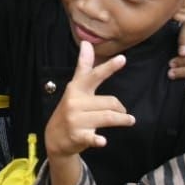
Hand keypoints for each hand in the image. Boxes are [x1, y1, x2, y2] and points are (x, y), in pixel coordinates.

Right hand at [44, 42, 132, 158]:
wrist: (55, 138)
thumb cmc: (70, 109)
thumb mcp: (75, 88)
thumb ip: (84, 67)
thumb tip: (87, 43)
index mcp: (76, 88)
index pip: (94, 75)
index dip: (109, 67)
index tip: (123, 58)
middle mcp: (75, 102)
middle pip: (109, 102)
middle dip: (121, 108)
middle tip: (125, 113)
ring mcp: (76, 120)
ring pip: (108, 117)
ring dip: (122, 120)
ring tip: (129, 121)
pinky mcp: (78, 136)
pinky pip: (93, 138)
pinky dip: (99, 140)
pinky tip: (103, 141)